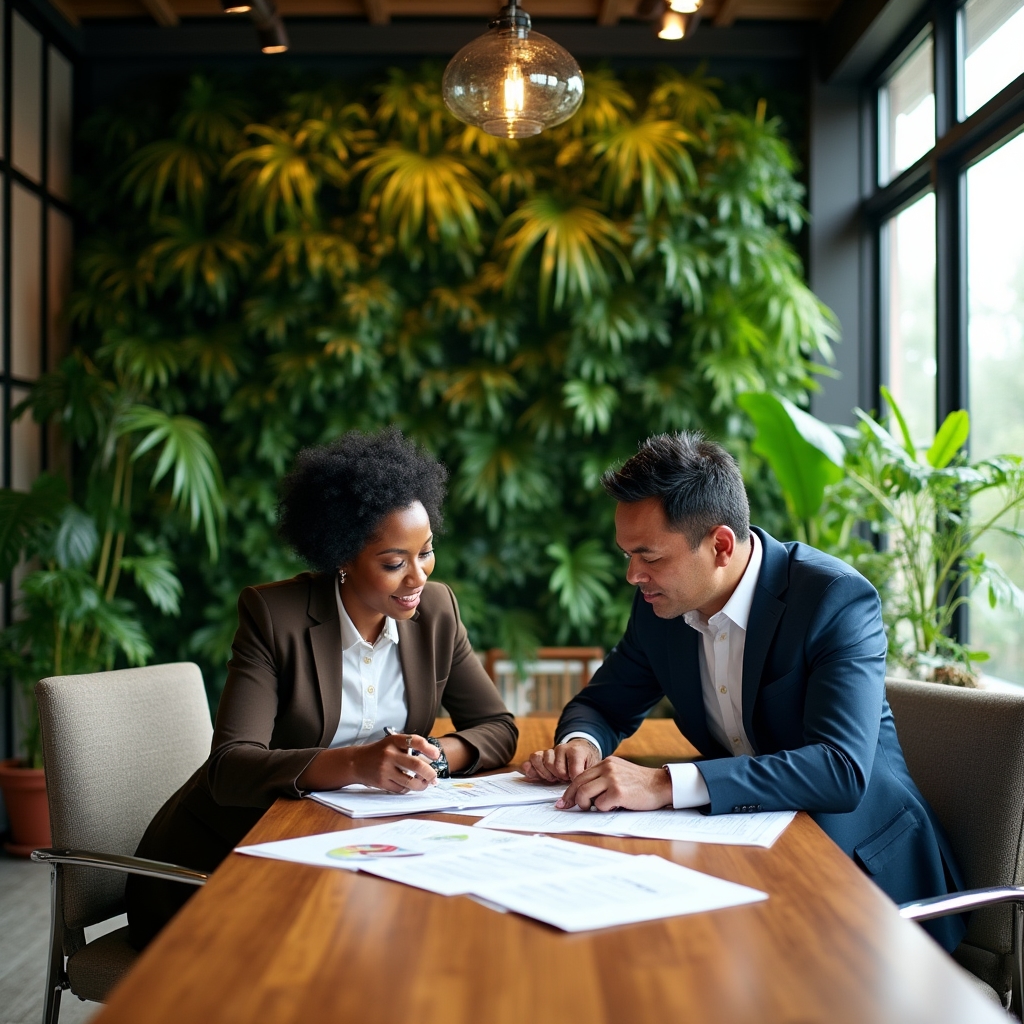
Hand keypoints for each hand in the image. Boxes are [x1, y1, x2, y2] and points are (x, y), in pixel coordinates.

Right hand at [298, 733, 440, 793]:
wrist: (356, 762)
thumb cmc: (380, 752)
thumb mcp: (392, 743)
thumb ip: (409, 748)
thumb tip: (432, 760)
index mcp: (393, 740)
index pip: (415, 741)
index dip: (429, 748)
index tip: (437, 755)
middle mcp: (389, 754)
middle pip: (416, 765)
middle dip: (430, 773)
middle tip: (435, 777)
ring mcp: (384, 769)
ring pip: (410, 782)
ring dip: (422, 785)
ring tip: (425, 784)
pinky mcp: (381, 782)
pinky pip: (401, 789)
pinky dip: (408, 789)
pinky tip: (410, 786)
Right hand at [520, 738, 600, 782]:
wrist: (581, 748)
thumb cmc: (586, 761)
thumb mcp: (593, 767)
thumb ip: (588, 776)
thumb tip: (583, 789)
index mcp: (577, 751)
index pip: (574, 771)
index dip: (574, 781)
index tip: (575, 781)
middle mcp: (562, 748)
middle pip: (555, 767)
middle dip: (560, 777)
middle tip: (565, 778)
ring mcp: (550, 751)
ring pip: (542, 761)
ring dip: (547, 774)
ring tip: (554, 777)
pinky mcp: (540, 755)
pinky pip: (531, 759)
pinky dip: (531, 769)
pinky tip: (538, 776)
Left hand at [555, 757, 672, 811]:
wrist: (661, 785)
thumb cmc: (641, 784)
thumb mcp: (620, 773)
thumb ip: (603, 778)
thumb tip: (583, 793)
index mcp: (606, 763)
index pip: (580, 775)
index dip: (570, 789)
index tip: (564, 801)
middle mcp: (607, 768)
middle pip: (578, 784)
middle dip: (571, 798)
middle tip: (569, 807)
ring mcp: (612, 779)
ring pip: (584, 794)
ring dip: (585, 805)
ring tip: (594, 808)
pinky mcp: (618, 792)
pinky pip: (599, 804)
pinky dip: (603, 809)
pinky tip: (613, 806)